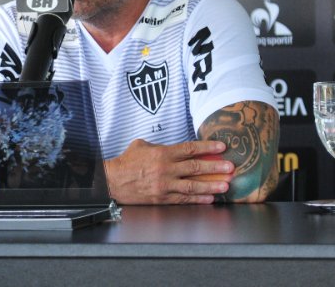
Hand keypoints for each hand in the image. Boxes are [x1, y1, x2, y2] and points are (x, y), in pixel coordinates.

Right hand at [104, 139, 234, 203]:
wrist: (113, 181)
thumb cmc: (126, 162)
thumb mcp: (141, 145)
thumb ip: (159, 146)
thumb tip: (174, 148)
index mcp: (162, 153)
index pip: (189, 149)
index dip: (207, 148)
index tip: (221, 148)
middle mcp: (166, 169)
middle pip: (196, 167)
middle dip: (216, 167)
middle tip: (230, 167)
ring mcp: (165, 185)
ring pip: (193, 185)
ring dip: (211, 185)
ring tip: (225, 185)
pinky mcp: (162, 197)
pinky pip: (184, 198)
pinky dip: (198, 198)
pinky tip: (209, 198)